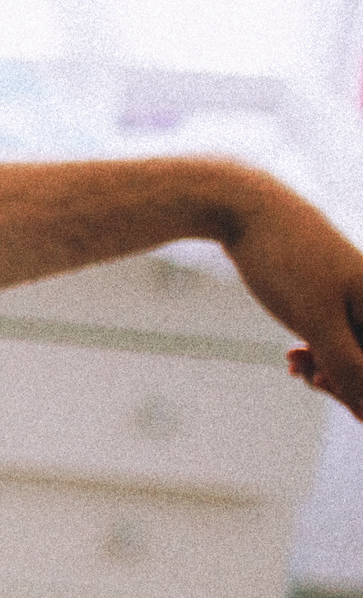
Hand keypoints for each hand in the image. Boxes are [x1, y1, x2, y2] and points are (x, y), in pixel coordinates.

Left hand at [225, 171, 362, 417]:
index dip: (361, 390)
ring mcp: (359, 295)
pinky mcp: (333, 293)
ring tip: (296, 363)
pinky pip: (338, 336)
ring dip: (328, 368)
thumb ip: (349, 368)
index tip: (322, 383)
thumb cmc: (287, 261)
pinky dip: (318, 351)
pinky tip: (294, 357)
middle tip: (307, 377)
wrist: (247, 207)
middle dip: (344, 379)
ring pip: (354, 352)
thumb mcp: (317, 323)